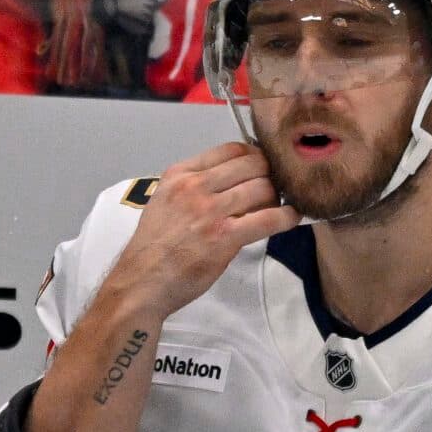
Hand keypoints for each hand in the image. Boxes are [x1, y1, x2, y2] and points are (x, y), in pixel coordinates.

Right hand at [96, 143, 296, 324]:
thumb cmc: (155, 245)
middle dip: (269, 175)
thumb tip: (240, 178)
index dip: (255, 157)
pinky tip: (290, 219)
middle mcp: (195, 186)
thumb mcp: (166, 200)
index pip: (232, 149)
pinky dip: (287, 217)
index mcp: (180, 174)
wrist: (141, 282)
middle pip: (254, 164)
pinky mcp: (225, 236)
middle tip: (272, 191)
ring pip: (264, 188)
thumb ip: (198, 185)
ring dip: (277, 198)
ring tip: (275, 208)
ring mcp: (210, 210)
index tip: (263, 169)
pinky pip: (270, 218)